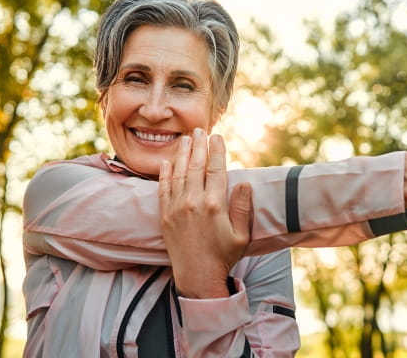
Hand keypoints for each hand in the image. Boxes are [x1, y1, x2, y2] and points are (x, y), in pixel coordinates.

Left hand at [158, 128, 251, 298]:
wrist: (196, 276)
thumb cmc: (223, 256)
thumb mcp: (241, 234)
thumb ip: (242, 207)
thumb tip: (243, 182)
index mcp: (214, 205)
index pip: (216, 170)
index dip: (217, 151)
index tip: (218, 137)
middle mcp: (193, 203)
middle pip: (196, 166)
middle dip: (198, 146)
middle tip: (200, 130)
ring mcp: (176, 208)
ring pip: (179, 173)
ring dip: (182, 154)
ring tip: (185, 139)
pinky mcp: (165, 216)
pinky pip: (163, 189)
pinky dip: (165, 173)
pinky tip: (167, 161)